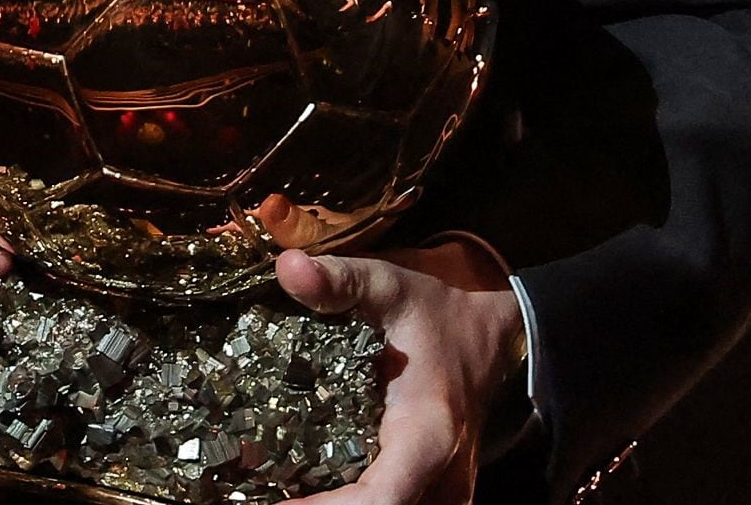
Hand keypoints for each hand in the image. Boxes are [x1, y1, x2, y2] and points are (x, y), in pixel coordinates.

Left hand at [277, 240, 526, 504]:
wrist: (491, 339)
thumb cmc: (438, 315)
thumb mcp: (391, 286)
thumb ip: (341, 280)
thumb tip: (287, 269)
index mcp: (427, 434)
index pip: (382, 498)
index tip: (279, 501)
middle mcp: (440, 479)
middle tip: (258, 490)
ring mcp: (442, 494)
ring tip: (274, 488)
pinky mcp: (432, 495)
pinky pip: (387, 504)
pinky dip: (348, 501)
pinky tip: (304, 489)